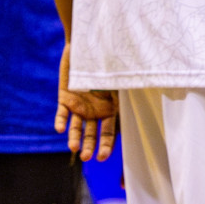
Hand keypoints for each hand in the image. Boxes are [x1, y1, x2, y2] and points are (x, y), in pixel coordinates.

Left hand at [55, 43, 116, 160]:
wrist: (86, 45)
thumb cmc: (107, 61)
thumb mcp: (119, 77)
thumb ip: (125, 89)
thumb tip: (145, 93)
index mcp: (111, 109)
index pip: (109, 133)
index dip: (106, 146)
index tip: (102, 158)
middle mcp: (95, 111)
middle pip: (92, 134)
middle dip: (90, 147)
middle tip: (86, 157)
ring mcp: (79, 105)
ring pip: (76, 127)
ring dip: (74, 138)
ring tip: (73, 147)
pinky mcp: (65, 98)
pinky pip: (62, 113)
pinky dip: (60, 121)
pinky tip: (59, 129)